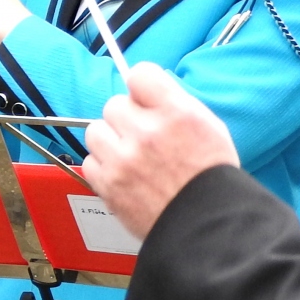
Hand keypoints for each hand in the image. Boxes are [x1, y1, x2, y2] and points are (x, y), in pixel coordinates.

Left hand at [81, 62, 237, 240]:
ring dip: (110, 141)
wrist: (207, 225)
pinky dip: (103, 167)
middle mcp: (147, 131)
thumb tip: (144, 89)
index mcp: (177, 113)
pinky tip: (124, 175)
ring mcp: (123, 158)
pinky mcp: (107, 183)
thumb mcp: (207, 127)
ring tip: (131, 157)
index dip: (141, 87)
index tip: (144, 99)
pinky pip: (89, 161)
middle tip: (142, 137)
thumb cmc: (210, 177)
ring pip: (95, 130)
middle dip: (126, 119)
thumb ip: (173, 104)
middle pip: (114, 104)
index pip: (140, 74)